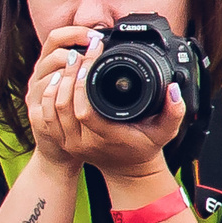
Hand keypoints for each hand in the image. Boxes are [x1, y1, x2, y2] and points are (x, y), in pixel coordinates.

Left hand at [27, 25, 184, 179]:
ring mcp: (70, 143)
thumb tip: (173, 89)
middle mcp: (84, 143)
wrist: (129, 170)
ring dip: (58, 82)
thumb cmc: (146, 147)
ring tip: (69, 61)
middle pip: (64, 105)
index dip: (84, 81)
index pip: (85, 110)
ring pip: (52, 109)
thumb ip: (174, 111)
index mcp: (107, 138)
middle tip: (78, 52)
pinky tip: (58, 77)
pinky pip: (46, 116)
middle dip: (70, 74)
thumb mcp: (166, 131)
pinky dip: (49, 94)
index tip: (92, 56)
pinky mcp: (61, 139)